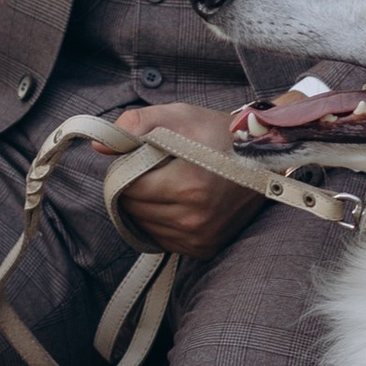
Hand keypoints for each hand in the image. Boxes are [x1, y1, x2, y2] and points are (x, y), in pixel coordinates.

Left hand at [95, 102, 263, 259]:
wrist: (264, 157)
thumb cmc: (219, 133)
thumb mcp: (179, 116)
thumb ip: (136, 125)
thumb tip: (100, 146)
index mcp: (190, 186)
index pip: (129, 187)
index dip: (125, 169)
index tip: (138, 156)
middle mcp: (195, 219)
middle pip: (134, 209)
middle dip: (134, 188)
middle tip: (152, 169)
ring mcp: (201, 238)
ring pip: (144, 226)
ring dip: (145, 207)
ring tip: (166, 183)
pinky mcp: (204, 249)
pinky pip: (162, 239)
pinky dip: (160, 222)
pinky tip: (176, 202)